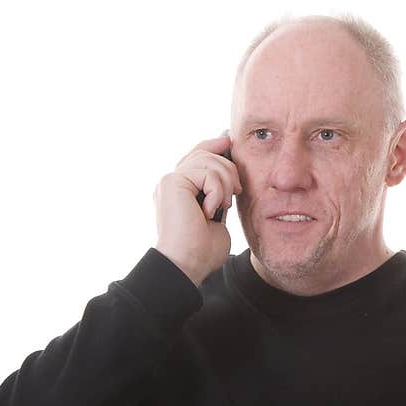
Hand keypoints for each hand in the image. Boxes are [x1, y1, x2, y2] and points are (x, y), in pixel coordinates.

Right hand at [153, 134, 242, 285]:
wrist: (188, 264)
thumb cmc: (202, 251)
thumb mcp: (217, 215)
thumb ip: (219, 194)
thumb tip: (230, 176)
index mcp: (180, 190)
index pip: (198, 155)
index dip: (215, 145)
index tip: (230, 142)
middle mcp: (172, 183)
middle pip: (204, 152)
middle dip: (228, 167)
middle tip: (236, 190)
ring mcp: (169, 181)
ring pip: (207, 160)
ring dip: (224, 182)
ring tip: (223, 205)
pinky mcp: (171, 182)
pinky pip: (205, 172)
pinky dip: (216, 190)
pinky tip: (210, 210)